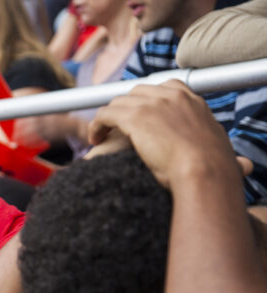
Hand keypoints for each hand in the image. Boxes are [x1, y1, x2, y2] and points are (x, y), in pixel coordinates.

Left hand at [88, 80, 240, 188]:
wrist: (205, 171)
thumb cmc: (212, 170)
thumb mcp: (215, 149)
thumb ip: (208, 144)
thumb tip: (230, 161)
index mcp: (192, 101)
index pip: (164, 88)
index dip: (147, 102)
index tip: (139, 117)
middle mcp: (171, 96)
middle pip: (137, 93)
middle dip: (124, 109)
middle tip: (116, 129)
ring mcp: (152, 103)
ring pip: (118, 103)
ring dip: (108, 119)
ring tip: (102, 136)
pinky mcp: (134, 116)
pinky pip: (105, 114)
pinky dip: (97, 126)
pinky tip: (95, 140)